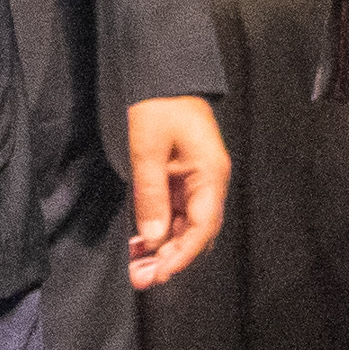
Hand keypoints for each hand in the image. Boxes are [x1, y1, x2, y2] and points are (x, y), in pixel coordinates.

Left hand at [126, 93, 229, 286]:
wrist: (159, 70)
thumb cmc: (157, 104)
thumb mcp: (147, 148)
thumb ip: (151, 194)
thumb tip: (154, 236)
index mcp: (211, 175)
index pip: (202, 227)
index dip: (182, 255)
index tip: (161, 274)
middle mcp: (209, 181)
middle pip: (195, 231)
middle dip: (170, 258)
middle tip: (142, 279)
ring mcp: (195, 178)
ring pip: (183, 224)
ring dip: (162, 246)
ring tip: (138, 268)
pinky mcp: (181, 174)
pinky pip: (173, 209)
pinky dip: (158, 227)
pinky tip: (140, 242)